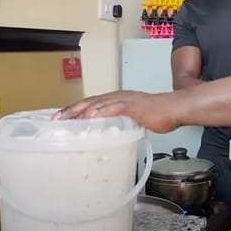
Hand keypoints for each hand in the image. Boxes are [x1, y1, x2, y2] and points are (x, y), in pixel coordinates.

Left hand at [51, 91, 180, 133]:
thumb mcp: (136, 119)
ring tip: (66, 121)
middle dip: (71, 110)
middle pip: (88, 102)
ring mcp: (123, 100)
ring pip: (96, 104)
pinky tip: (89, 117)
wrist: (174, 109)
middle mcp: (117, 97)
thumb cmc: (159, 114)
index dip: (75, 110)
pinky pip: (111, 108)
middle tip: (55, 119)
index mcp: (117, 99)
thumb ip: (123, 123)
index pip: (91, 103)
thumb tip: (114, 134)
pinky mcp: (131, 106)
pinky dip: (98, 113)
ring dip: (80, 112)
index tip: (62, 118)